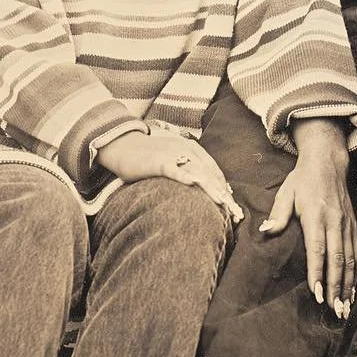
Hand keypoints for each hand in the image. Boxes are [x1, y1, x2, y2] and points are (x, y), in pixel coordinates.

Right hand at [95, 127, 243, 223]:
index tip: (232, 204)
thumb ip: (187, 169)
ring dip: (210, 188)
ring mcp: (172, 154)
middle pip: (209, 173)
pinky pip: (174, 169)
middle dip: (222, 192)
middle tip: (233, 211)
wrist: (122, 145)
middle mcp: (186, 149)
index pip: (213, 170)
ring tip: (222, 203)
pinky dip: (184, 176)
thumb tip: (200, 186)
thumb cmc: (147, 155)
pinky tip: (193, 184)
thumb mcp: (172, 158)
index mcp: (192, 148)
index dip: (224, 187)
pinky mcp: (158, 162)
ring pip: (197, 173)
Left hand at [261, 118, 356, 316]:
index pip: (317, 250)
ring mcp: (346, 225)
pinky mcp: (353, 226)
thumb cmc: (303, 180)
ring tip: (345, 306)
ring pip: (350, 259)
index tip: (317, 293)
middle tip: (334, 309)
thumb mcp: (286, 192)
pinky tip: (353, 288)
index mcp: (316, 215)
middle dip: (336, 287)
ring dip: (348, 284)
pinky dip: (356, 272)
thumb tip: (266, 231)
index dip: (318, 273)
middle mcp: (335, 222)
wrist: (328, 162)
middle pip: (337, 260)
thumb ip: (278, 214)